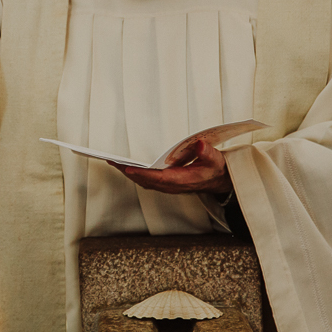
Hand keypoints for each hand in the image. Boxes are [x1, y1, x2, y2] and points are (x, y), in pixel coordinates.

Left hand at [110, 139, 231, 194]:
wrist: (218, 180)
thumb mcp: (216, 160)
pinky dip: (134, 173)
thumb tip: (199, 145)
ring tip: (113, 161)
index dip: (144, 174)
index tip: (128, 167)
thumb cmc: (215, 168)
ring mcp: (168, 186)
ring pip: (144, 181)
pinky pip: (146, 179)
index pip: (160, 178)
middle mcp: (173, 185)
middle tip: (112, 161)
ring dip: (128, 172)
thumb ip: (208, 153)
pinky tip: (125, 164)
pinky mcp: (165, 183)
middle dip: (129, 172)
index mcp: (184, 180)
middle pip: (147, 181)